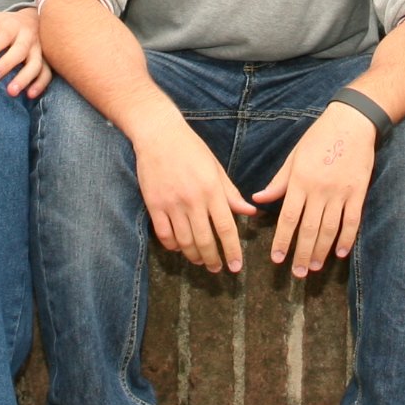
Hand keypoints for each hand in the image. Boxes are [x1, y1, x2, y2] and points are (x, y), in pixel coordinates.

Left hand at [0, 6, 49, 97]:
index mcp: (10, 26)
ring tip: (10, 93)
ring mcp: (38, 50)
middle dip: (6, 65)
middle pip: (19, 51)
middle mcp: (26, 37)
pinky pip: (46, 73)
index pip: (1, 37)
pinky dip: (40, 84)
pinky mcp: (46, 61)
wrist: (32, 20)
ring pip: (35, 64)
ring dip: (24, 78)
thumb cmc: (1, 23)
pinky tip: (29, 96)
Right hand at [135, 118, 254, 273]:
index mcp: (212, 190)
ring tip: (200, 261)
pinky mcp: (154, 204)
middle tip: (217, 269)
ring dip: (194, 256)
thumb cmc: (191, 149)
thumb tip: (251, 212)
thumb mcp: (216, 168)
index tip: (236, 267)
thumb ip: (231, 193)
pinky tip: (179, 248)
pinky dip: (172, 246)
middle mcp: (193, 199)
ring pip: (184, 241)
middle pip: (205, 240)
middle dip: (213, 260)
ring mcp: (172, 203)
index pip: (226, 228)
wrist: (159, 134)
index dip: (232, 250)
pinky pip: (164, 234)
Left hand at [254, 103, 379, 276]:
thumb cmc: (318, 138)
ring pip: (329, 229)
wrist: (351, 123)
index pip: (288, 217)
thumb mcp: (294, 157)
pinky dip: (346, 238)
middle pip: (309, 228)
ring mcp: (340, 192)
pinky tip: (340, 253)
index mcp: (300, 180)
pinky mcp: (358, 192)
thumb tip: (258, 200)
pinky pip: (352, 220)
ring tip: (313, 267)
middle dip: (301, 253)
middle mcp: (319, 189)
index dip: (282, 240)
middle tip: (296, 273)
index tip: (277, 259)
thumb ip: (278, 182)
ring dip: (321, 251)